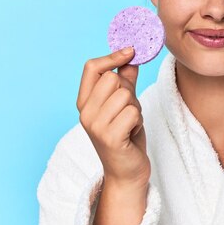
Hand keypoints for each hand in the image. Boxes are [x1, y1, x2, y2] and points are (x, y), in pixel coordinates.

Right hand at [76, 47, 150, 188]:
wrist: (126, 173)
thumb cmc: (126, 136)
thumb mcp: (123, 105)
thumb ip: (125, 80)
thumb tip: (131, 54)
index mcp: (84, 102)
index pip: (91, 67)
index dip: (112, 56)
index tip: (131, 51)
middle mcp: (85, 112)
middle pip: (113, 79)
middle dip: (129, 91)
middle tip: (129, 110)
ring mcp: (95, 125)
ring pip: (126, 95)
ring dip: (136, 109)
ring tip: (130, 124)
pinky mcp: (109, 137)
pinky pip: (133, 112)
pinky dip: (138, 121)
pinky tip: (132, 133)